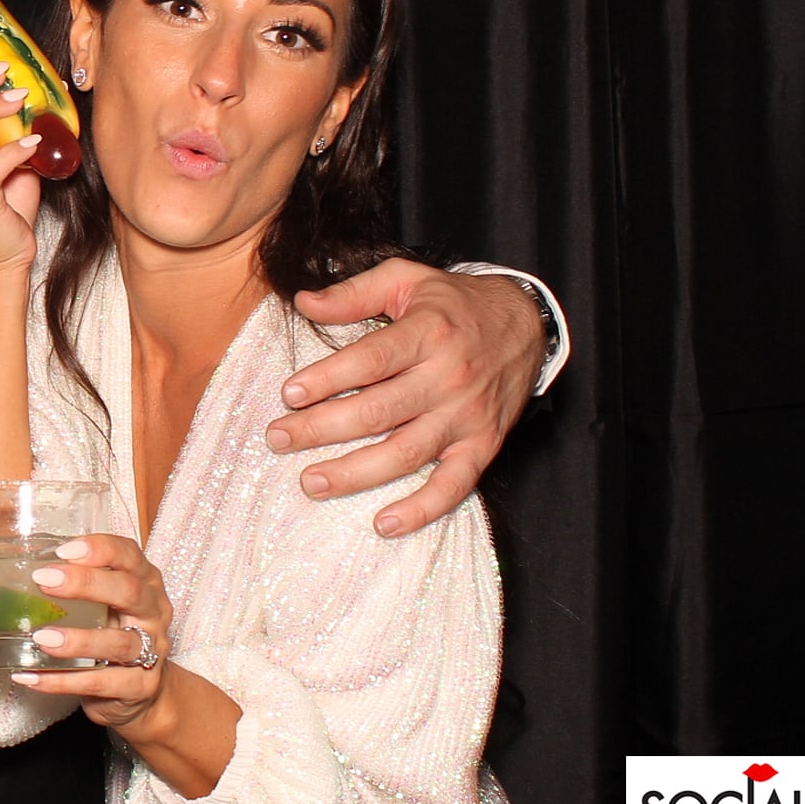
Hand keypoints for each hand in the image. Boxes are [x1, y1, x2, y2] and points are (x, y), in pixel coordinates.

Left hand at [9, 534, 173, 736]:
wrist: (140, 693)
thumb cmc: (113, 634)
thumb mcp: (103, 604)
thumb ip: (78, 584)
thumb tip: (18, 568)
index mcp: (145, 583)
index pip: (130, 555)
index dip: (100, 549)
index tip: (64, 551)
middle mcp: (153, 613)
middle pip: (129, 592)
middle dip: (87, 584)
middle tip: (44, 581)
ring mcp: (151, 652)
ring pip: (119, 644)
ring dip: (77, 640)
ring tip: (40, 638)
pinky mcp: (140, 687)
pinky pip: (101, 683)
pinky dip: (62, 681)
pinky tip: (31, 677)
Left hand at [273, 259, 543, 536]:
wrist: (527, 325)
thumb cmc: (454, 303)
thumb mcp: (406, 279)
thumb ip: (354, 293)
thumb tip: (303, 302)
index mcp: (428, 332)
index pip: (370, 360)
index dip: (327, 379)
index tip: (288, 395)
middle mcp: (448, 377)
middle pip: (378, 411)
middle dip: (322, 429)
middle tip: (278, 438)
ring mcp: (467, 416)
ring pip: (406, 452)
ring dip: (356, 473)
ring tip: (311, 482)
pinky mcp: (484, 445)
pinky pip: (454, 485)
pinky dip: (422, 509)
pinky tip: (385, 524)